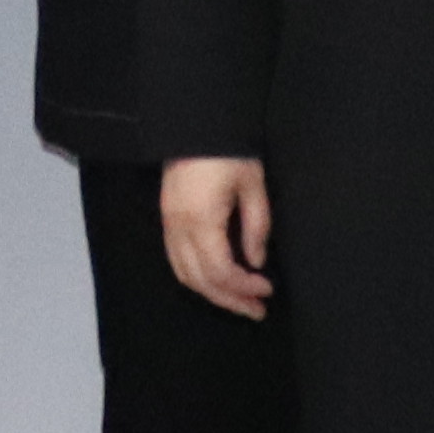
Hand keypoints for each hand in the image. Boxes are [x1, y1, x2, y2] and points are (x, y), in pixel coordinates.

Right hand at [162, 158, 275, 318]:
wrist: (196, 122)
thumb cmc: (229, 151)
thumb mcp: (253, 185)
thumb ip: (256, 227)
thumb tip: (256, 261)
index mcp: (201, 220)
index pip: (220, 271)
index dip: (244, 287)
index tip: (267, 289)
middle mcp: (178, 228)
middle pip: (200, 280)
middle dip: (229, 299)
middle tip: (256, 310)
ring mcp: (168, 223)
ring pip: (184, 274)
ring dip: (211, 293)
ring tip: (238, 300)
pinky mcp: (166, 218)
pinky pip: (176, 260)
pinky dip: (196, 277)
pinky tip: (215, 280)